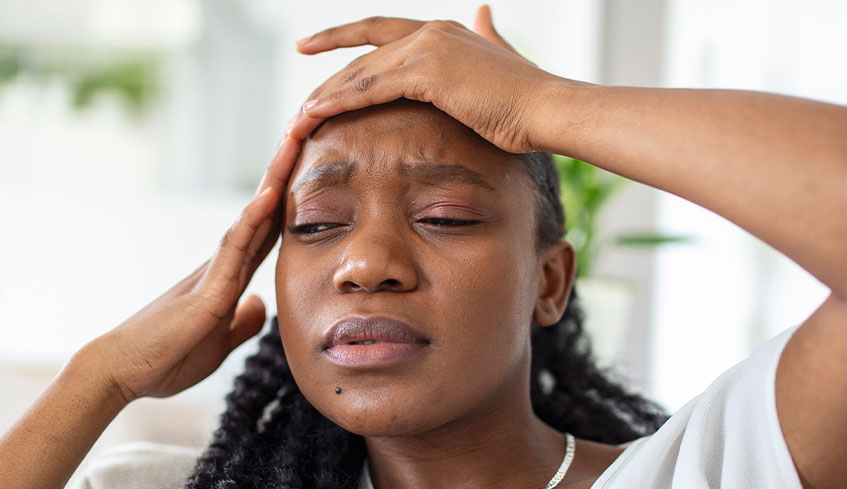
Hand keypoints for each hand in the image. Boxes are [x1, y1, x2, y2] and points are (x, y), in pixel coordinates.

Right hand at [86, 134, 301, 402]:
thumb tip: (259, 305)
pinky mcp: (206, 292)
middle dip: (285, 172)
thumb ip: (240, 323)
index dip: (289, 202)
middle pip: (262, 212)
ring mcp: (213, 274)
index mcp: (227, 279)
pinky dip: (252, 220)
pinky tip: (270, 195)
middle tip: (306, 125)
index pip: (266, 232)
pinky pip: (233, 249)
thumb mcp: (217, 344)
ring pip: (251, 217)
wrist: (120, 373)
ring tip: (295, 139)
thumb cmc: (163, 359)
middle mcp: (220, 266)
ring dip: (274, 179)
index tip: (309, 167)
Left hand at [290, 6, 563, 152]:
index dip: (342, 37)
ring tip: (298, 119)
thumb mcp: (502, 58)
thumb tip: (485, 12)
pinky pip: (370, 89)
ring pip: (361, 73)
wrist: (548, 110)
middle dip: (327, 82)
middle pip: (363, 57)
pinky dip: (340, 102)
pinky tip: (316, 115)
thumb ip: (488, 36)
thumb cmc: (527, 100)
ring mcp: (427, 49)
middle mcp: (429, 32)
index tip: (308, 43)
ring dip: (325, 97)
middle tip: (298, 106)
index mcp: (441, 31)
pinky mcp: (426, 73)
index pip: (379, 33)